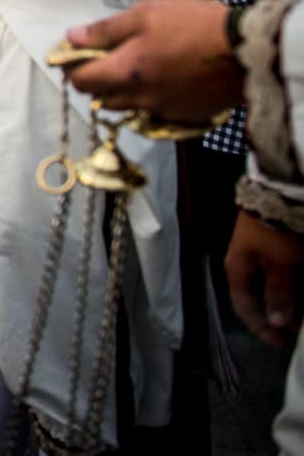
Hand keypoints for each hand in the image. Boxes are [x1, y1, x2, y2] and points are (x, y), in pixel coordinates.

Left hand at [63, 0, 242, 119]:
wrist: (246, 50)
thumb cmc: (192, 25)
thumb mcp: (144, 15)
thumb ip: (105, 30)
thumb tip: (71, 38)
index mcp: (124, 73)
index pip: (80, 81)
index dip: (72, 66)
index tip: (76, 53)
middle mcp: (138, 98)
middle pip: (100, 97)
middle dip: (95, 79)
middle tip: (106, 57)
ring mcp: (162, 110)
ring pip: (126, 106)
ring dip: (120, 90)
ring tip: (134, 67)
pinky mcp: (184, 115)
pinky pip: (153, 111)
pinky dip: (148, 98)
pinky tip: (161, 78)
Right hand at [227, 210, 303, 347]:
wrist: (282, 191)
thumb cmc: (276, 232)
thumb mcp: (280, 266)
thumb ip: (279, 295)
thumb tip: (278, 323)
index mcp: (238, 268)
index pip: (244, 306)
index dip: (261, 327)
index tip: (281, 343)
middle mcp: (248, 262)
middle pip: (263, 297)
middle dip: (282, 315)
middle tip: (300, 329)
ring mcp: (264, 253)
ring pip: (278, 285)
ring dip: (292, 301)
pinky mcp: (279, 244)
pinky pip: (288, 273)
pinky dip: (297, 285)